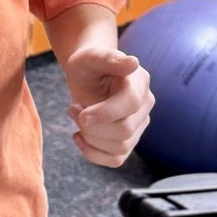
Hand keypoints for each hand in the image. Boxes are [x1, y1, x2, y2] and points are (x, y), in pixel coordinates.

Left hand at [64, 48, 153, 167]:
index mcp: (139, 82)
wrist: (88, 76)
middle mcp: (145, 105)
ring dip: (90, 138)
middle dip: (92, 125)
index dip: (103, 113)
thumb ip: (108, 58)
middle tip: (71, 109)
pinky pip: (116, 159)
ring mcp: (139, 124)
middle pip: (124, 130)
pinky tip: (78, 138)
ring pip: (120, 147)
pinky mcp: (129, 139)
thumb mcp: (90, 57)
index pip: (130, 104)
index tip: (77, 111)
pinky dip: (94, 154)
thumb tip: (133, 62)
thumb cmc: (88, 64)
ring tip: (75, 117)